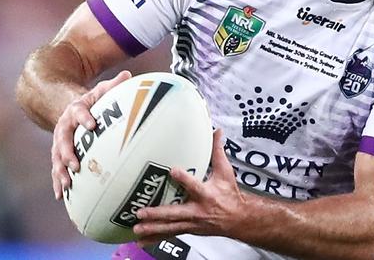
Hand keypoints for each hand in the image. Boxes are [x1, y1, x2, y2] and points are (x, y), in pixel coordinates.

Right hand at [51, 70, 131, 199]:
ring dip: (61, 171)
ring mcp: (59, 142)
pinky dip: (57, 181)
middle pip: (62, 139)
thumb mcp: (102, 90)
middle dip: (67, 152)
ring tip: (67, 185)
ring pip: (56, 157)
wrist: (68, 106)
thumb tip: (128, 75)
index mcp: (76, 110)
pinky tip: (60, 196)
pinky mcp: (59, 154)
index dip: (84, 118)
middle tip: (75, 164)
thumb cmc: (92, 100)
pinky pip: (57, 169)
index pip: (79, 112)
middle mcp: (64, 126)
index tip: (92, 124)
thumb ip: (114, 85)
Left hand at [133, 129, 246, 243]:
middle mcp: (197, 210)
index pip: (194, 186)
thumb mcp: (225, 172)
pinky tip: (141, 241)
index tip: (173, 170)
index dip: (184, 178)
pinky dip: (155, 238)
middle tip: (140, 212)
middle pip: (175, 212)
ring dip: (152, 228)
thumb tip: (217, 132)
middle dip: (157, 213)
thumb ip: (218, 152)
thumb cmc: (229, 194)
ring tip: (136, 228)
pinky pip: (170, 234)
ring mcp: (191, 222)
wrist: (237, 219)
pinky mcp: (188, 229)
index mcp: (207, 194)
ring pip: (170, 227)